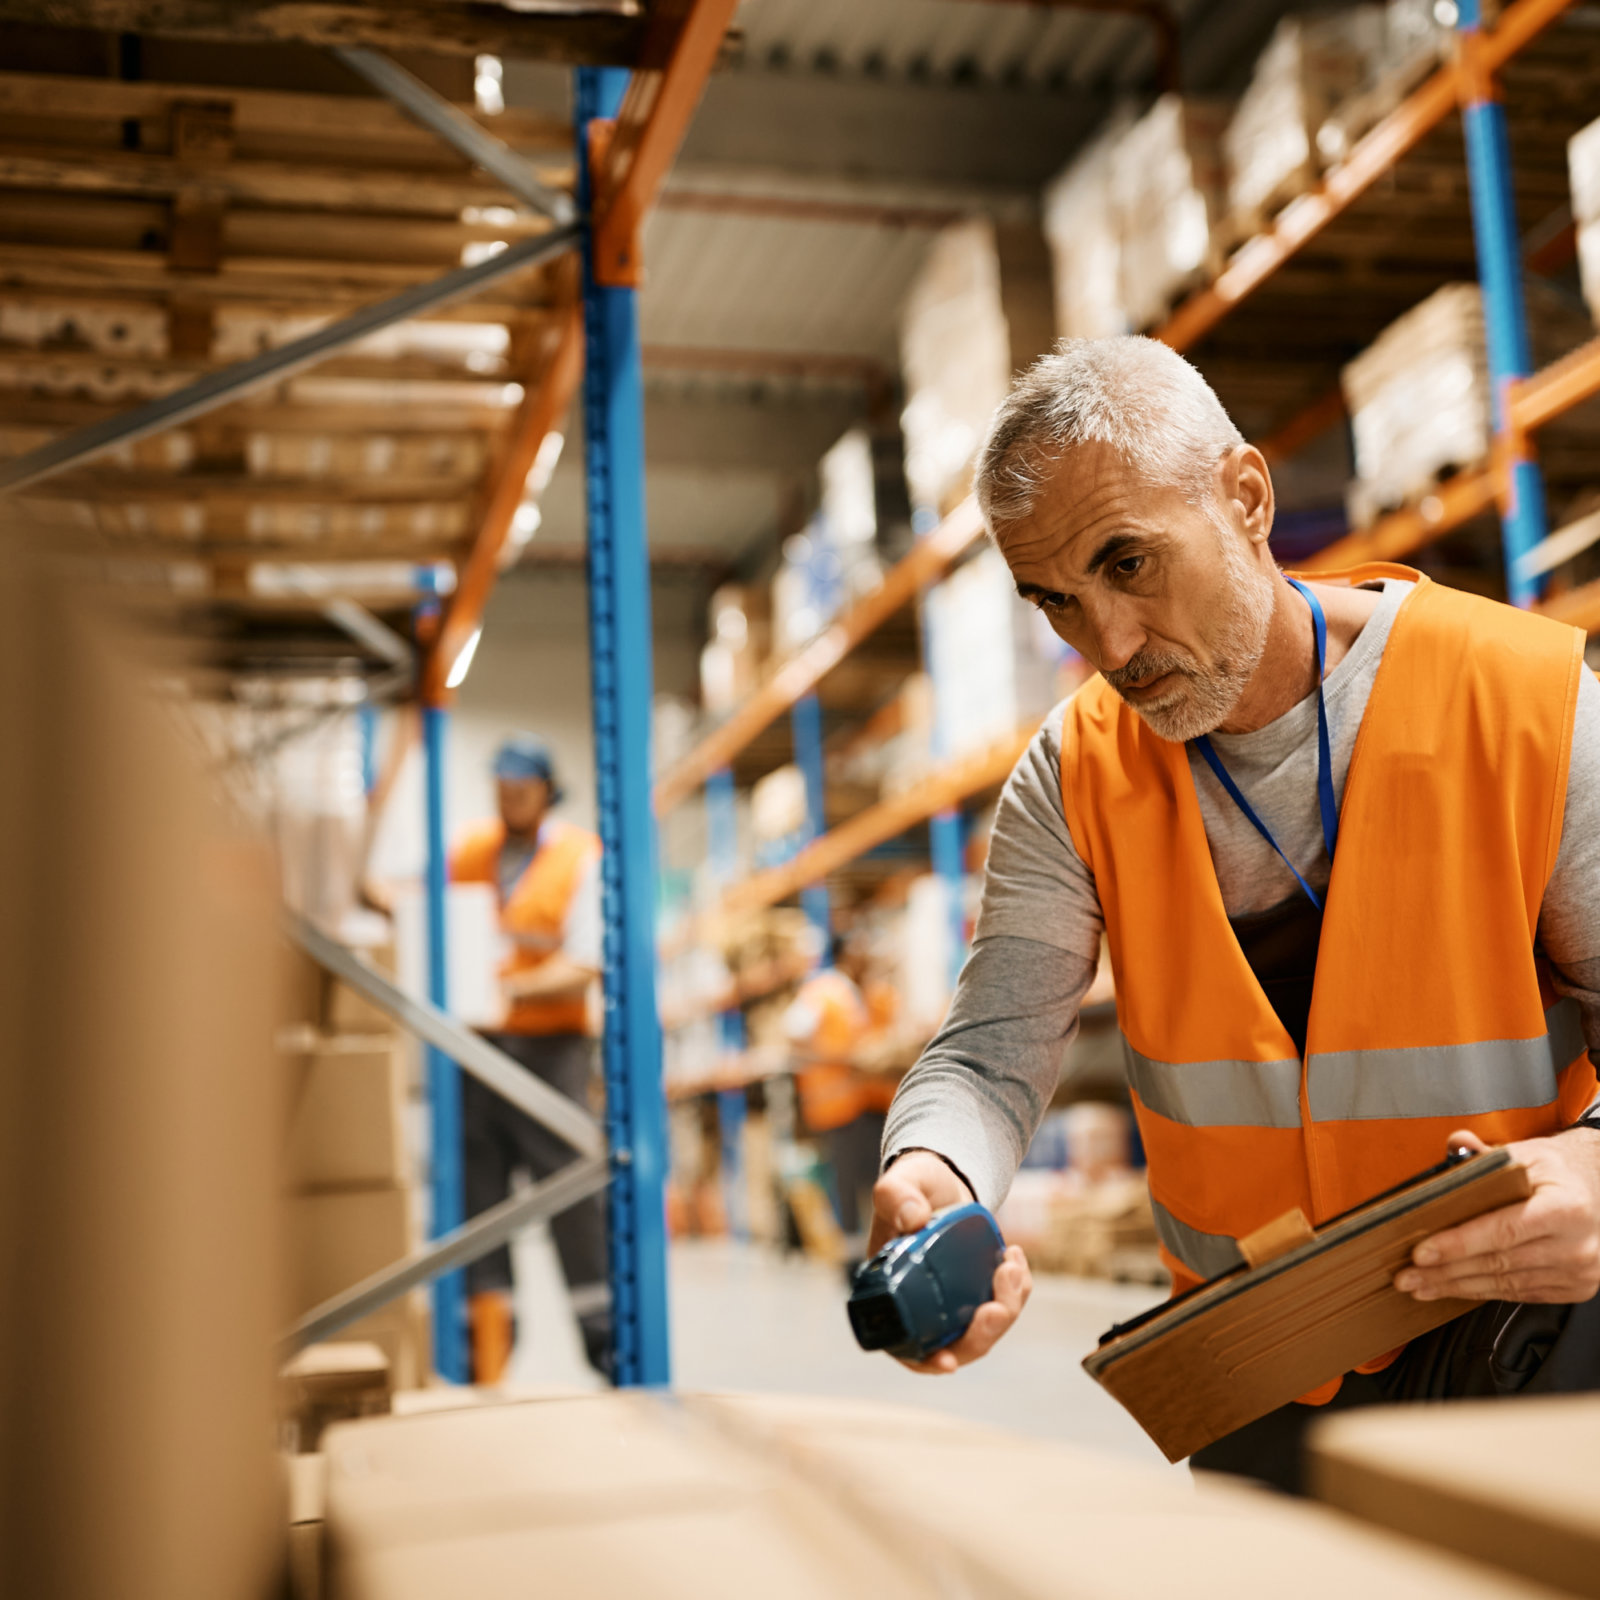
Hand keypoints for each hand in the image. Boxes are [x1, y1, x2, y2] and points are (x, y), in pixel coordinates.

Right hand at [867, 1150, 1032, 1373]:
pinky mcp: (979, 1291)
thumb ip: (897, 1195)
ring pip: (984, 1330)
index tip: (947, 1361)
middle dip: (981, 1335)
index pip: (905, 1345)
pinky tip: (1014, 1257)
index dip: (925, 1361)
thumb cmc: (913, 1184)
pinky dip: (1015, 1290)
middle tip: (996, 1308)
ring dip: (1006, 1308)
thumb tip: (913, 1219)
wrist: (942, 1178)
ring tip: (1012, 1264)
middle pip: (955, 1346)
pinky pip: (1002, 1305)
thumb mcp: (901, 1183)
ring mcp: (955, 1302)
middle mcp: (925, 1307)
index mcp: (895, 1293)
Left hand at [1394, 1127, 1599, 1304]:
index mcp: (1565, 1207)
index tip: (1421, 1252)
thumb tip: (1456, 1143)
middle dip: (1446, 1271)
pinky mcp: (1573, 1287)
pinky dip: (1482, 1292)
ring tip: (1420, 1285)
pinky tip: (1453, 1289)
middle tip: (1406, 1275)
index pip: (1503, 1230)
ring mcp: (1578, 1271)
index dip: (1458, 1244)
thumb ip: (1486, 1154)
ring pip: (1506, 1283)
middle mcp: (1577, 1244)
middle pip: (1499, 1262)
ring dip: (1457, 1287)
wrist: (1598, 1190)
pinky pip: (1519, 1293)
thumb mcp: (1526, 1153)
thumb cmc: (1557, 1172)